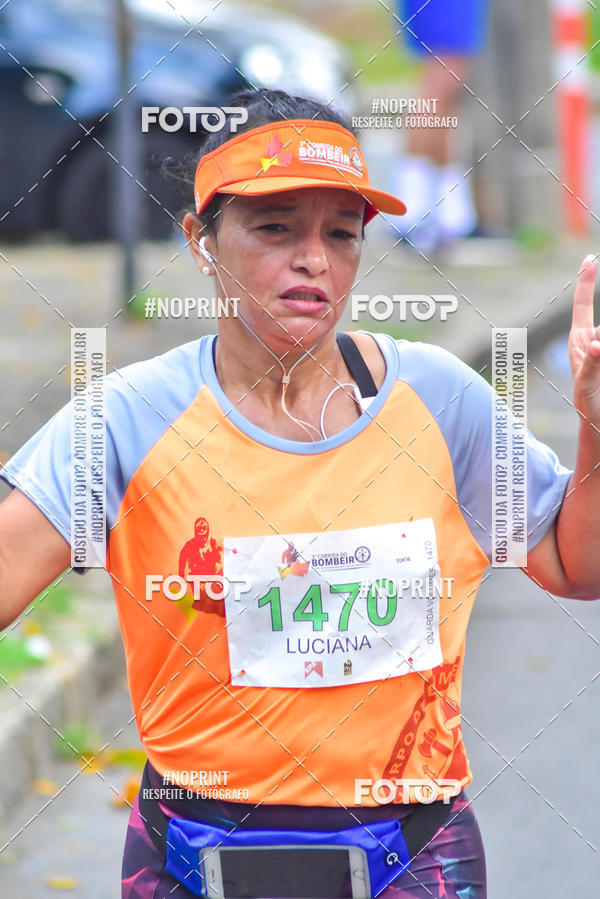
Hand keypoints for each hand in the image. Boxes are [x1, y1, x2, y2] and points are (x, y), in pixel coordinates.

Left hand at [569, 254, 599, 426]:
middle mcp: (592, 338)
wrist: (598, 419)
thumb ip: (592, 363)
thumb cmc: (588, 402)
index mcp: (579, 339)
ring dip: (597, 352)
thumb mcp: (586, 383)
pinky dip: (599, 349)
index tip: (590, 259)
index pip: (584, 304)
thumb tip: (598, 343)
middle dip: (599, 339)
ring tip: (595, 366)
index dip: (586, 281)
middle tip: (593, 351)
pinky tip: (597, 362)